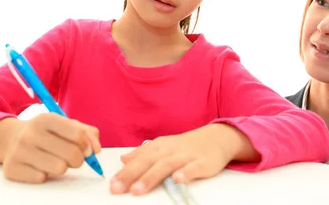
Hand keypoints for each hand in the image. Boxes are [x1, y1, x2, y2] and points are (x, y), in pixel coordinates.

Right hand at [0, 113, 100, 182]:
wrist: (10, 138)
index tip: (86, 150)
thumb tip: (96, 150)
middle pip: (71, 154)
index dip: (87, 146)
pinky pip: (41, 178)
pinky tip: (39, 166)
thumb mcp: (65, 125)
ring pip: (59, 168)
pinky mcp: (11, 168)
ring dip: (63, 167)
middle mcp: (31, 133)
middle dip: (78, 160)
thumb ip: (87, 133)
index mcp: (46, 118)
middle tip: (73, 158)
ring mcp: (19, 150)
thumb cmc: (46, 132)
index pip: (77, 135)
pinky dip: (45, 174)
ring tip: (56, 161)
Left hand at [110, 123, 249, 195]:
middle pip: (148, 162)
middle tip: (118, 188)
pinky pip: (193, 168)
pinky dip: (185, 173)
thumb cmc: (186, 145)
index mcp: (159, 146)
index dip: (124, 172)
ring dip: (151, 177)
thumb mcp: (163, 146)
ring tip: (138, 190)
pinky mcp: (202, 162)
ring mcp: (186, 156)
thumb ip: (143, 153)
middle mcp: (170, 149)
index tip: (112, 184)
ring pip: (166, 165)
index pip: (138, 159)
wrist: (216, 138)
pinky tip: (177, 179)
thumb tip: (123, 159)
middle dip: (131, 175)